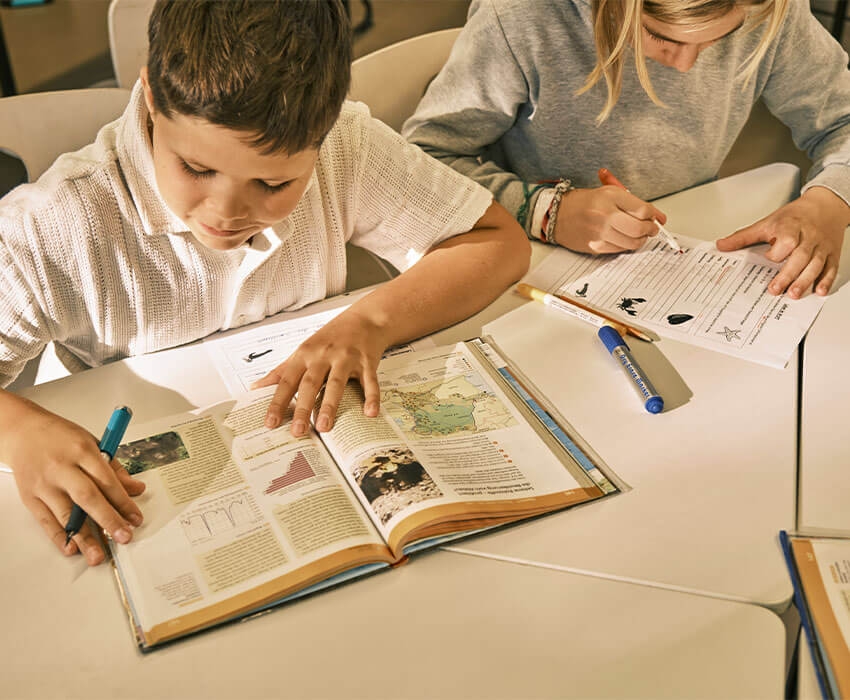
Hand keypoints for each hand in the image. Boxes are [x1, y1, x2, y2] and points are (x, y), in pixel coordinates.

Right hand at [1, 394, 144, 565]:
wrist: (23, 432)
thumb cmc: (61, 437)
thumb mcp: (93, 444)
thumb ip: (114, 469)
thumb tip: (136, 490)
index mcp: (82, 451)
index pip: (106, 480)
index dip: (123, 502)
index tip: (135, 519)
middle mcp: (62, 468)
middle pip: (87, 497)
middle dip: (108, 520)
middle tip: (123, 537)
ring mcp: (44, 484)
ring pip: (66, 514)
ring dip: (84, 537)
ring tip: (97, 554)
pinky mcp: (30, 497)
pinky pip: (46, 521)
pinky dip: (59, 537)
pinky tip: (72, 548)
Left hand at [252, 309, 389, 436]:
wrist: (364, 319)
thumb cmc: (331, 337)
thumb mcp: (303, 350)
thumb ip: (281, 370)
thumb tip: (256, 387)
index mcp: (305, 354)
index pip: (287, 381)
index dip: (277, 402)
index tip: (270, 422)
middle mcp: (324, 356)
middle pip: (311, 384)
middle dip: (302, 408)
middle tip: (297, 431)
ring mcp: (346, 358)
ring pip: (336, 384)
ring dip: (330, 405)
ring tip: (324, 427)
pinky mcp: (367, 362)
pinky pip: (369, 381)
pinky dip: (371, 397)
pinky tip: (369, 413)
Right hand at [552, 185, 666, 253]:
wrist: (557, 215)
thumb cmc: (584, 203)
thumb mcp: (607, 192)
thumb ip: (633, 202)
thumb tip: (657, 216)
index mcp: (609, 197)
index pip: (642, 210)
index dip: (654, 215)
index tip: (657, 218)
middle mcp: (605, 215)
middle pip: (640, 228)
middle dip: (651, 229)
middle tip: (651, 229)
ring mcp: (599, 233)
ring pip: (633, 242)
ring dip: (640, 239)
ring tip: (637, 234)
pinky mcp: (595, 247)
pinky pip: (620, 249)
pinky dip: (627, 245)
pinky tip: (623, 238)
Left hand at [715, 187, 848, 297]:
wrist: (825, 205)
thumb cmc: (794, 216)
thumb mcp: (767, 222)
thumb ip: (744, 237)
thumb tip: (721, 246)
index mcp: (791, 227)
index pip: (787, 241)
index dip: (777, 252)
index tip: (767, 258)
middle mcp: (809, 237)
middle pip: (801, 256)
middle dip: (788, 274)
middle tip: (775, 289)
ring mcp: (822, 246)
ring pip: (816, 264)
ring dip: (805, 281)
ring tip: (793, 294)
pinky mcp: (832, 253)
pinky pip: (831, 268)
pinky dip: (826, 280)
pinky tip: (819, 291)